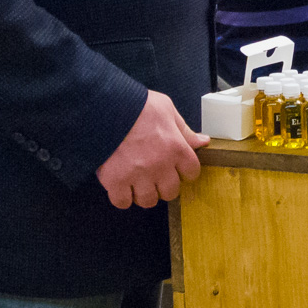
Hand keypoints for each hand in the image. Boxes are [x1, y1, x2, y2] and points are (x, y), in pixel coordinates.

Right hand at [97, 90, 209, 209]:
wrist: (105, 107)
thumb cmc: (137, 105)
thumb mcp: (167, 110)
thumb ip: (184, 130)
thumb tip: (203, 141)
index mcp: (176, 148)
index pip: (192, 173)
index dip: (184, 172)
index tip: (176, 169)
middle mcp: (160, 165)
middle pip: (170, 192)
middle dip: (164, 186)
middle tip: (155, 176)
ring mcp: (138, 175)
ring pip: (148, 200)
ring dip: (144, 194)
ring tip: (138, 182)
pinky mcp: (115, 181)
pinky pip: (123, 202)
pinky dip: (122, 197)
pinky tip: (121, 186)